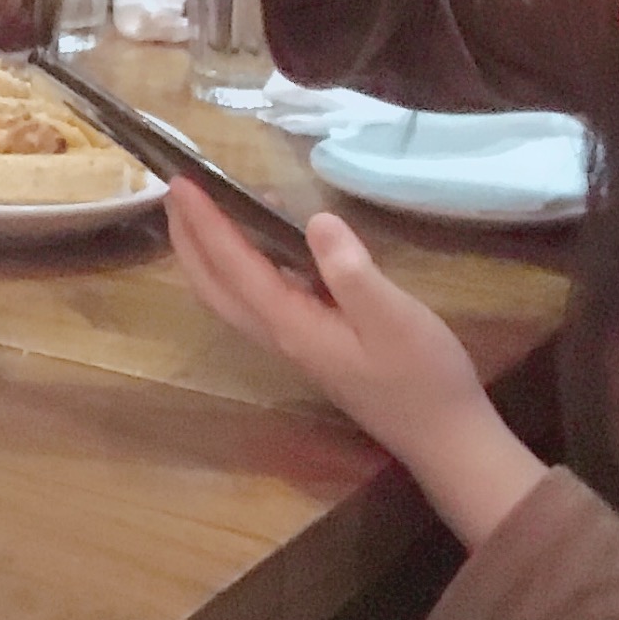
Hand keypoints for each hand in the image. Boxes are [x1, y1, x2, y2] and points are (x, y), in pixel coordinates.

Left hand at [166, 175, 487, 468]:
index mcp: (291, 324)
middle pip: (213, 285)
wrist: (443, 437)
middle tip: (175, 190)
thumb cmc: (423, 376)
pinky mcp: (309, 344)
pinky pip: (256, 299)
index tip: (182, 182)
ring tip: (204, 209)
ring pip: (229, 295)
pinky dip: (241, 266)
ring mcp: (292, 343)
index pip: (233, 265)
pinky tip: (265, 242)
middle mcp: (279, 335)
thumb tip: (316, 222)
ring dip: (207, 253)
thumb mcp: (394, 317)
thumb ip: (351, 271)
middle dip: (188, 237)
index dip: (205, 221)